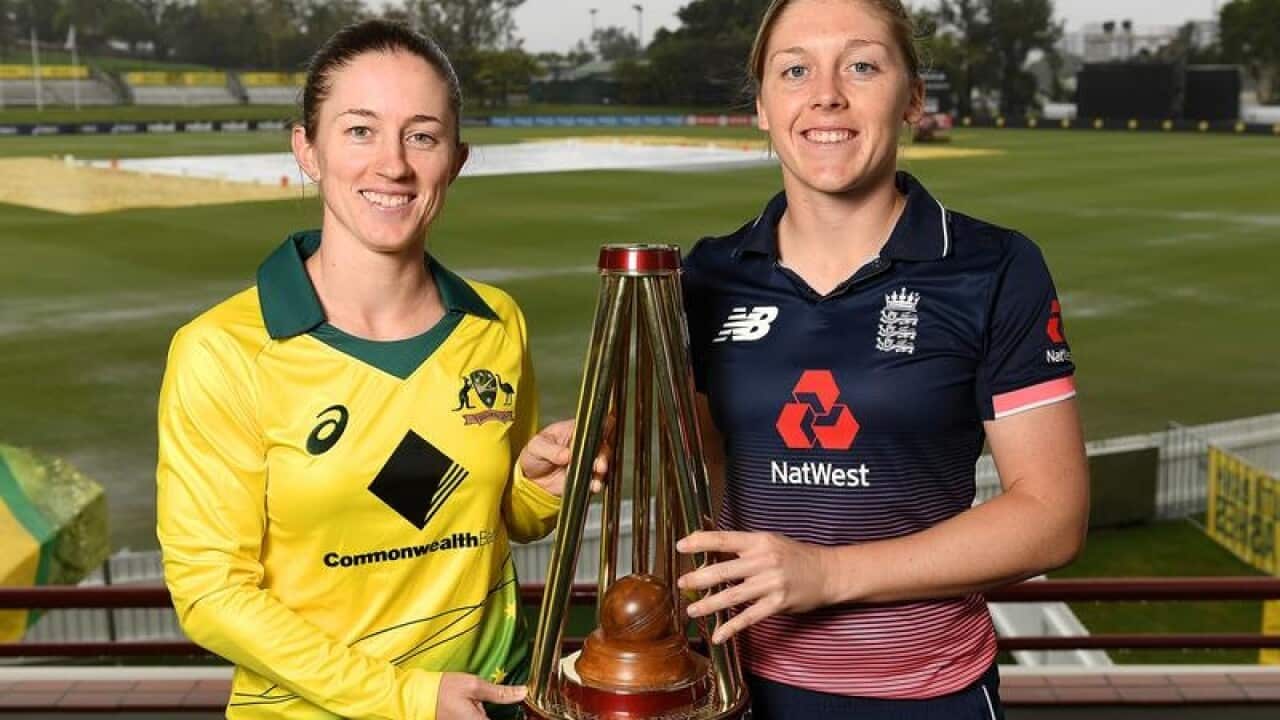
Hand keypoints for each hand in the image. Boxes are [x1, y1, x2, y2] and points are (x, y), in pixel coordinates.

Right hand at [436, 673, 524, 719]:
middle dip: (511, 714)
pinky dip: (487, 713)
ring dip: (499, 713)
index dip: (524, 718)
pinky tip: (488, 705)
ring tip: (503, 700)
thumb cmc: (443, 690)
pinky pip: (482, 719)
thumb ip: (499, 692)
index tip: (531, 713)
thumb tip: (522, 692)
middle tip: (521, 703)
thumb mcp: (473, 685)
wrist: (419, 698)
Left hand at [518, 418, 608, 496]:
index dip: (599, 431)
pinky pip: (595, 480)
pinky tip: (594, 485)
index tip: (601, 437)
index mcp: (573, 431)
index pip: (590, 427)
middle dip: (603, 454)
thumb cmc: (534, 456)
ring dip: (602, 469)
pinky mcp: (585, 478)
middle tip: (599, 462)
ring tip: (598, 473)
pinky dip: (596, 483)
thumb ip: (550, 449)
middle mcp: (583, 446)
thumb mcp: (536, 447)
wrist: (531, 481)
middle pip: (600, 446)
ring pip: (601, 463)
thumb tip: (566, 454)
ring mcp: (586, 462)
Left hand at [676, 531, 831, 644]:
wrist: (827, 573)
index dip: (700, 542)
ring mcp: (771, 583)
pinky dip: (731, 628)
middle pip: (724, 569)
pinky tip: (718, 635)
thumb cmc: (795, 556)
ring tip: (692, 609)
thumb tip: (712, 550)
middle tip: (681, 583)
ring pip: (733, 595)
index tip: (681, 546)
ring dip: (709, 604)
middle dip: (699, 577)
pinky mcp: (777, 603)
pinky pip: (749, 617)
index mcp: (759, 541)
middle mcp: (764, 560)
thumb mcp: (770, 542)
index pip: (723, 539)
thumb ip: (744, 546)